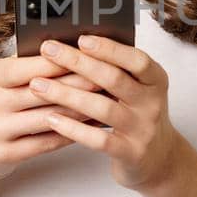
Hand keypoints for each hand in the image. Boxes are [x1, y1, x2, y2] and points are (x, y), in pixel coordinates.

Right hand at [0, 52, 103, 191]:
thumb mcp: (1, 82)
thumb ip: (29, 68)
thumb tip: (74, 51)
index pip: (35, 65)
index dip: (67, 60)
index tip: (95, 55)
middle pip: (46, 90)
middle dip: (82, 83)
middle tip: (111, 77)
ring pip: (49, 117)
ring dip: (82, 110)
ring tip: (107, 102)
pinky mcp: (6, 154)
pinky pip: (47, 143)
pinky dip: (73, 134)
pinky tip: (93, 128)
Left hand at [28, 35, 183, 191]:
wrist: (158, 158)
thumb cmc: (137, 115)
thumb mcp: (137, 89)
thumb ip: (116, 70)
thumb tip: (74, 46)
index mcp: (156, 80)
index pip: (137, 59)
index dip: (109, 48)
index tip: (81, 39)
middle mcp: (152, 103)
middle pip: (114, 79)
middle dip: (78, 62)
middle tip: (49, 50)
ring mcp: (142, 129)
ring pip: (103, 108)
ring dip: (67, 94)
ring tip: (38, 85)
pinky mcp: (130, 153)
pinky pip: (99, 139)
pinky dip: (73, 128)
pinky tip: (51, 118)